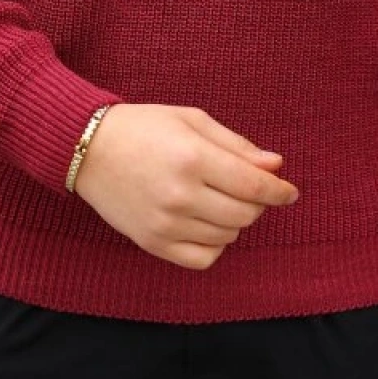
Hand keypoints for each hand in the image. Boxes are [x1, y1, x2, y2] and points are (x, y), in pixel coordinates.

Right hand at [73, 103, 298, 270]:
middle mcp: (181, 195)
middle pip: (244, 214)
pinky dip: (216, 245)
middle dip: (258, 203)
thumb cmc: (144, 127)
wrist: (88, 149)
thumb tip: (275, 166)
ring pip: (227, 236)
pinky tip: (207, 224)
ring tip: (222, 200)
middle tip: (249, 189)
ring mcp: (166, 223)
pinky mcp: (153, 243)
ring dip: (236, 221)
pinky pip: (203, 258)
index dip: (279, 191)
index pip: (253, 185)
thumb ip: (236, 145)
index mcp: (193, 158)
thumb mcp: (192, 120)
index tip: (289, 192)